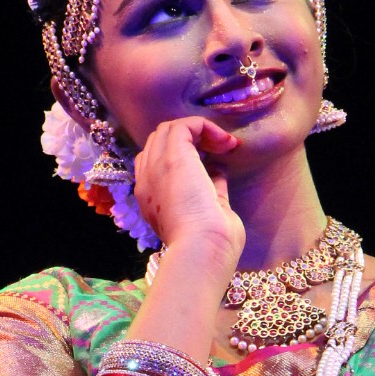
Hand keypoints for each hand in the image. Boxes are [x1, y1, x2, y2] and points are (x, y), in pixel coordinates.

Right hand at [132, 116, 244, 266]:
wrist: (202, 250)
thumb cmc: (210, 245)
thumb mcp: (209, 215)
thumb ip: (211, 192)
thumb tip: (218, 174)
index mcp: (152, 200)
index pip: (156, 164)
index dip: (183, 157)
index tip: (213, 165)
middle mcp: (148, 182)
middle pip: (159, 142)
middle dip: (190, 140)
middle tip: (220, 151)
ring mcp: (156, 167)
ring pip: (168, 130)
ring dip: (198, 131)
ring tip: (224, 145)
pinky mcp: (172, 156)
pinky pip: (185, 125)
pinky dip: (206, 126)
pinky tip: (225, 143)